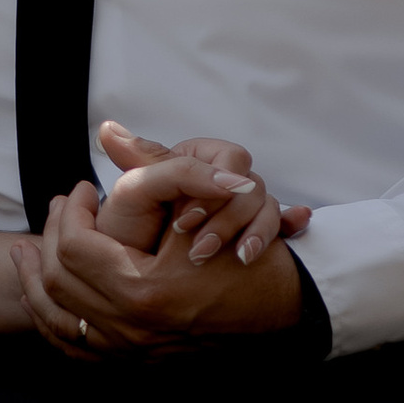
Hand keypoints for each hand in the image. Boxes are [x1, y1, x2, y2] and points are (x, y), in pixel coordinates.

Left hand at [15, 177, 308, 357]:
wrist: (283, 309)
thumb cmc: (245, 256)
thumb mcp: (204, 207)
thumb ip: (154, 170)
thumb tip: (107, 130)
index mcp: (140, 291)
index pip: (73, 246)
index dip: (70, 212)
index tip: (80, 190)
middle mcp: (129, 328)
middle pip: (56, 282)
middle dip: (47, 240)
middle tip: (57, 211)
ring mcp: (129, 352)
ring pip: (56, 320)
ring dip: (34, 283)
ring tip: (26, 252)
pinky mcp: (134, 363)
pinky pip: (74, 350)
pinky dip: (52, 322)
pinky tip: (44, 300)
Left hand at [92, 118, 311, 270]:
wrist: (137, 273)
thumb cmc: (131, 225)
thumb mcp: (134, 189)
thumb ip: (142, 158)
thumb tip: (109, 129)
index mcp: (199, 157)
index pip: (231, 158)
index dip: (213, 187)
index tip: (184, 222)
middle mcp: (222, 178)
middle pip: (253, 185)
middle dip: (229, 218)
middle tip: (200, 250)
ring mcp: (241, 205)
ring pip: (268, 207)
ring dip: (258, 232)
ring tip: (242, 257)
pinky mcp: (251, 230)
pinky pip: (280, 226)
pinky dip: (286, 229)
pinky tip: (294, 230)